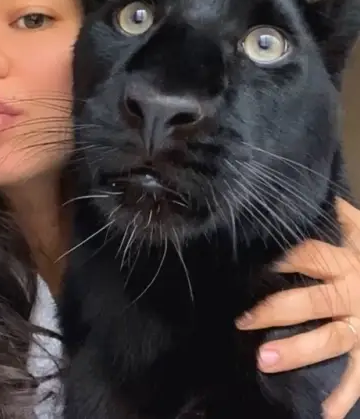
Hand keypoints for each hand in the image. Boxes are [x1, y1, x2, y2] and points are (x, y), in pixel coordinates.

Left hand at [236, 198, 359, 418]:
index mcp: (346, 259)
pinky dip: (347, 394)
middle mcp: (354, 290)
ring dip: (299, 350)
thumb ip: (339, 215)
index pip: (307, 255)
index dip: (277, 257)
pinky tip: (327, 412)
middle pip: (312, 300)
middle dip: (276, 310)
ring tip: (263, 361)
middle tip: (240, 320)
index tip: (242, 263)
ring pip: (331, 337)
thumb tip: (315, 192)